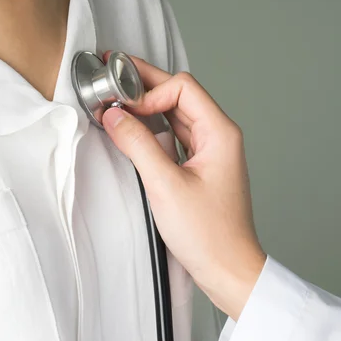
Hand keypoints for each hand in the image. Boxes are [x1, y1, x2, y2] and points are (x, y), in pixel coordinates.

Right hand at [101, 52, 266, 320]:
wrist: (228, 270)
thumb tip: (114, 114)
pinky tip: (132, 129)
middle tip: (112, 70)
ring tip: (116, 98)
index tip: (123, 107)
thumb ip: (138, 145)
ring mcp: (210, 152)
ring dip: (146, 106)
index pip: (181, 88)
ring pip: (175, 114)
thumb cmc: (209, 234)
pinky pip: (174, 136)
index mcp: (220, 133)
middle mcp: (218, 136)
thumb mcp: (166, 186)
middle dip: (144, 84)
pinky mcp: (200, 168)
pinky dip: (152, 128)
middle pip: (178, 95)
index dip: (149, 91)